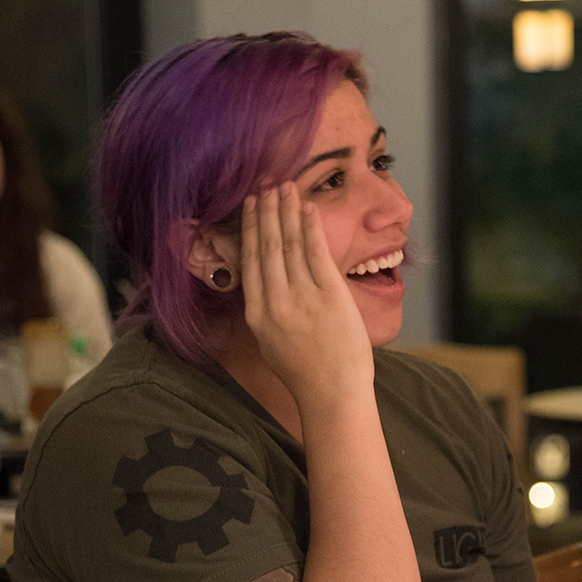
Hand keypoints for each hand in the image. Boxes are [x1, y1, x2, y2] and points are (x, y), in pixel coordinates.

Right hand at [239, 182, 372, 404]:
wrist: (332, 393)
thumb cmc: (305, 373)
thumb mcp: (271, 343)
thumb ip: (265, 311)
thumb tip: (264, 284)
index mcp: (256, 314)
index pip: (250, 262)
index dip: (249, 230)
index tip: (249, 207)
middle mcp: (275, 302)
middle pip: (267, 247)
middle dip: (266, 213)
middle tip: (264, 187)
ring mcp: (302, 297)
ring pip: (289, 245)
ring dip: (286, 213)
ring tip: (284, 189)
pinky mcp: (329, 295)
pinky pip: (316, 253)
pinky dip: (310, 228)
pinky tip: (308, 209)